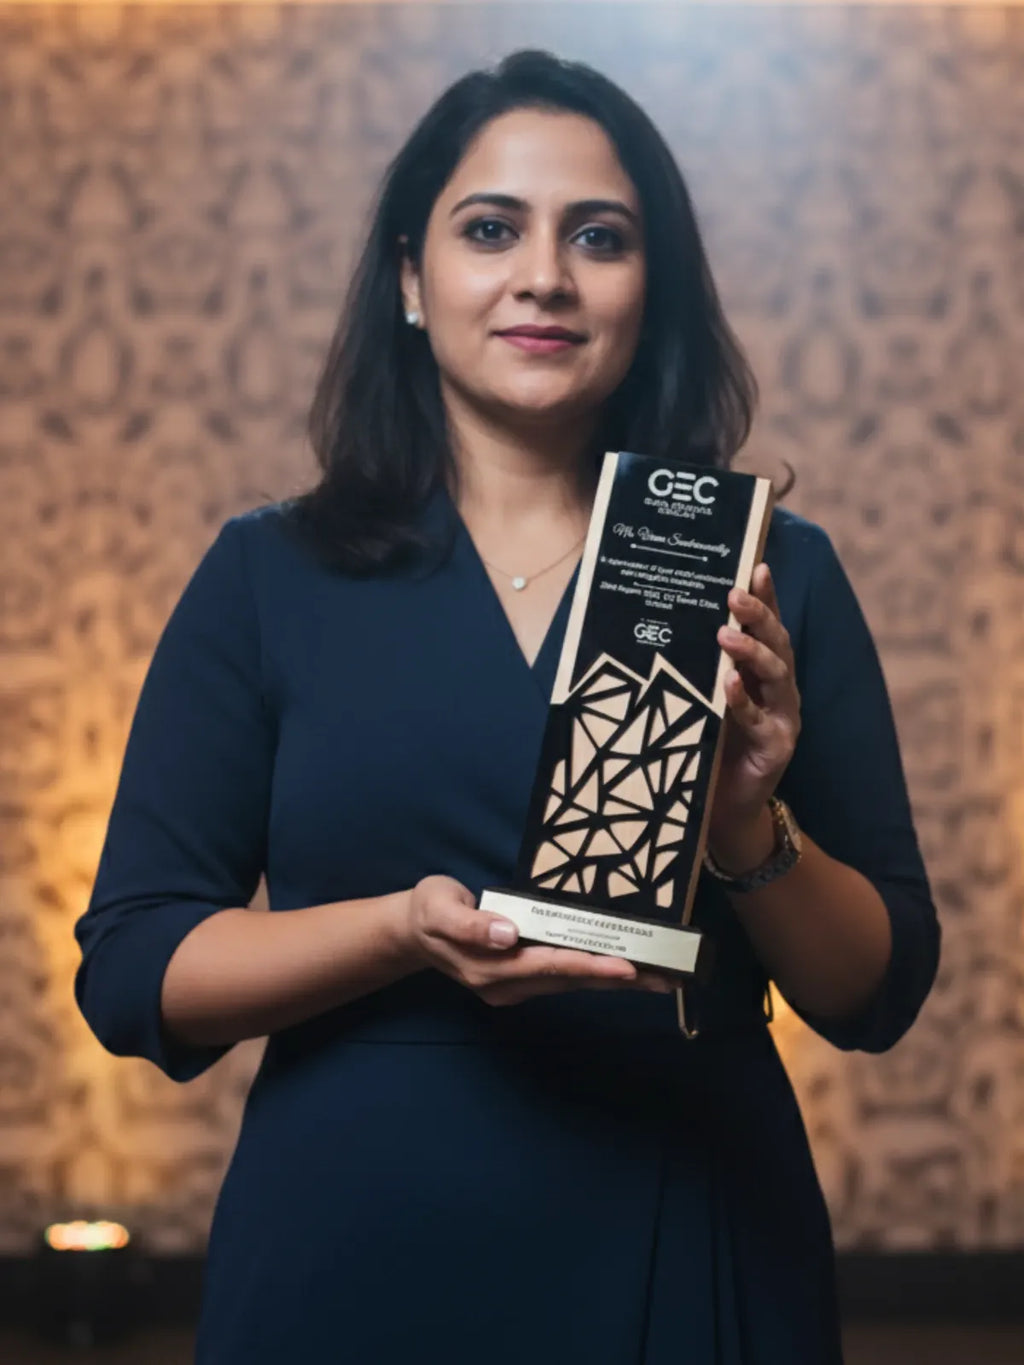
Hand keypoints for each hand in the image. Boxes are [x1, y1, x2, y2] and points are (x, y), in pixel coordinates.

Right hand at [402, 875, 675, 1006]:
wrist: (413, 932)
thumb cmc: (429, 911)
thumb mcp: (439, 907)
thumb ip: (470, 924)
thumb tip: (507, 934)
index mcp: (490, 968)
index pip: (548, 965)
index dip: (588, 965)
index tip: (626, 966)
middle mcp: (508, 985)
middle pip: (571, 980)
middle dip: (619, 979)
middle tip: (666, 977)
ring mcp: (516, 986)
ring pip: (574, 983)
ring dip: (616, 980)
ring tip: (660, 977)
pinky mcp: (523, 979)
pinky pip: (567, 978)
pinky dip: (598, 974)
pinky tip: (625, 971)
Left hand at [708, 563, 800, 864]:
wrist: (722, 807)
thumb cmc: (710, 744)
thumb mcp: (701, 697)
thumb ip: (697, 666)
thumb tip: (665, 622)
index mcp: (762, 672)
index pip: (767, 626)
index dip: (766, 596)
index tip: (755, 565)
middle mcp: (779, 689)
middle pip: (777, 642)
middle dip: (759, 615)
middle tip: (733, 594)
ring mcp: (782, 717)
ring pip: (777, 675)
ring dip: (752, 651)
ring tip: (724, 635)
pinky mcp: (776, 747)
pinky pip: (758, 719)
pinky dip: (742, 701)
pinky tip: (727, 684)